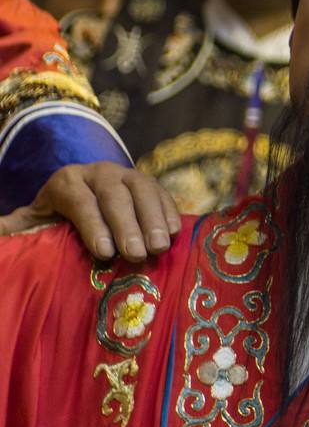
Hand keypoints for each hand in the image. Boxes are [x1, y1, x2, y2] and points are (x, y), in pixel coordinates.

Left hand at [0, 162, 178, 260]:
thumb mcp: (34, 219)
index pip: (81, 201)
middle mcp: (99, 172)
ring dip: (154, 219)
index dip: (93, 225)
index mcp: (67, 181)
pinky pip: (163, 193)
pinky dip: (170, 212)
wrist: (83, 190)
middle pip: (115, 196)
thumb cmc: (57, 216)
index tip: (103, 252)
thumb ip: (14, 228)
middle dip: (128, 226)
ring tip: (160, 247)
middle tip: (137, 254)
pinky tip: (174, 234)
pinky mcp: (150, 182)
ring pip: (144, 191)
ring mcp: (128, 174)